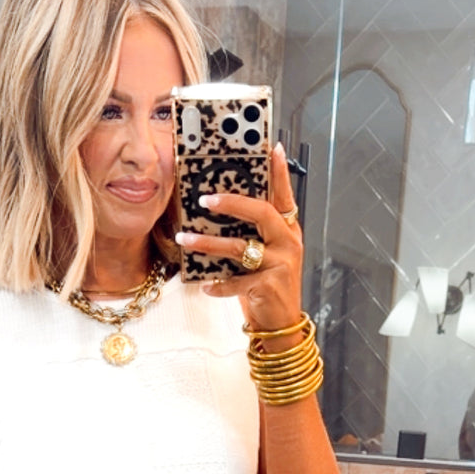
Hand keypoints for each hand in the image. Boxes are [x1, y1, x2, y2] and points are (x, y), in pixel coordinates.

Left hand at [175, 142, 303, 332]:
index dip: (279, 172)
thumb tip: (220, 207)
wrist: (281, 325)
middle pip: (261, 212)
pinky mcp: (269, 286)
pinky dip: (218, 284)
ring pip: (240, 247)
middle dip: (232, 202)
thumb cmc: (268, 286)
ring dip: (209, 243)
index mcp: (288, 230)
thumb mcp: (266, 254)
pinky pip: (237, 281)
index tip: (270, 148)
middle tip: (205, 199)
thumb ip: (253, 232)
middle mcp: (288, 243)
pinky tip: (205, 286)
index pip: (284, 195)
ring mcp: (281, 264)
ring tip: (186, 240)